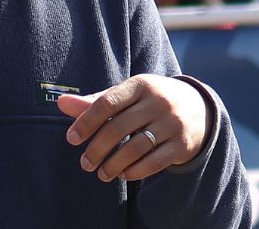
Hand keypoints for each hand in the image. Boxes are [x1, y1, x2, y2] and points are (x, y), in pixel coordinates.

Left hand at [58, 74, 209, 181]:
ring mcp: (173, 123)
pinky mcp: (182, 144)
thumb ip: (95, 102)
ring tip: (101, 174)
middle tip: (84, 164)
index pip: (107, 103)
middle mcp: (158, 101)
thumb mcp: (126, 95)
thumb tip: (60, 103)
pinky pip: (154, 162)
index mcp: (140, 84)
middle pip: (119, 128)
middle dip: (97, 149)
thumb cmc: (149, 101)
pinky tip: (122, 174)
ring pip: (136, 148)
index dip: (86, 122)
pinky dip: (135, 171)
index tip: (71, 139)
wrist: (198, 107)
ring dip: (114, 164)